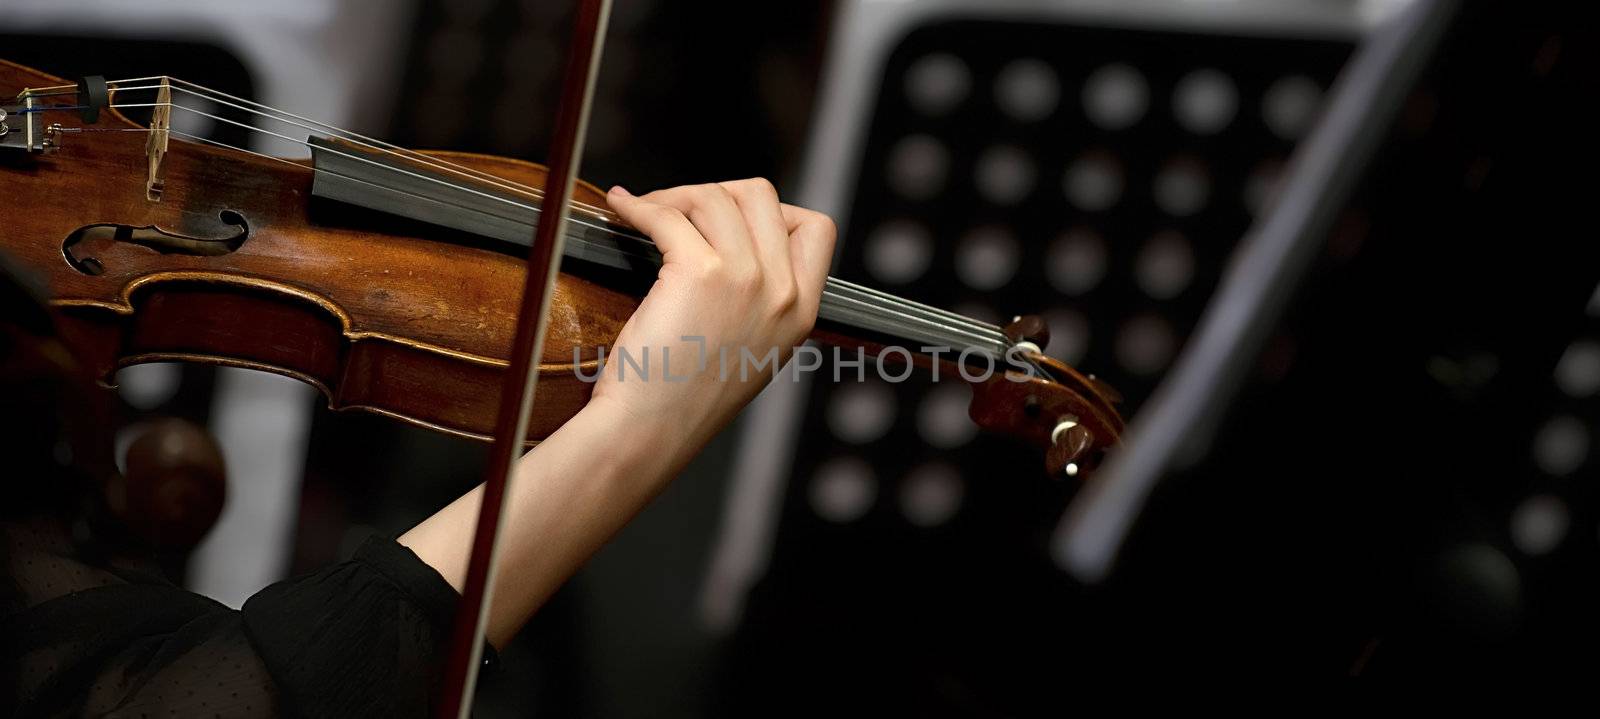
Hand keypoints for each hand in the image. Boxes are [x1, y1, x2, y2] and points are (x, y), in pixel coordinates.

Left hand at [401, 181, 831, 644]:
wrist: (651, 433)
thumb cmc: (684, 401)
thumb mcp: (751, 352)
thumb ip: (759, 302)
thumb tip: (734, 243)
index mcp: (803, 313)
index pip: (816, 228)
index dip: (772, 211)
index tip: (731, 219)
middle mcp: (782, 293)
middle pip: (761, 196)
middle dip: (714, 192)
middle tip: (679, 212)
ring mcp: (746, 279)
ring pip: (714, 197)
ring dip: (673, 198)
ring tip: (645, 215)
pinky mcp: (699, 273)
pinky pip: (669, 215)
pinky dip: (640, 206)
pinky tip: (623, 209)